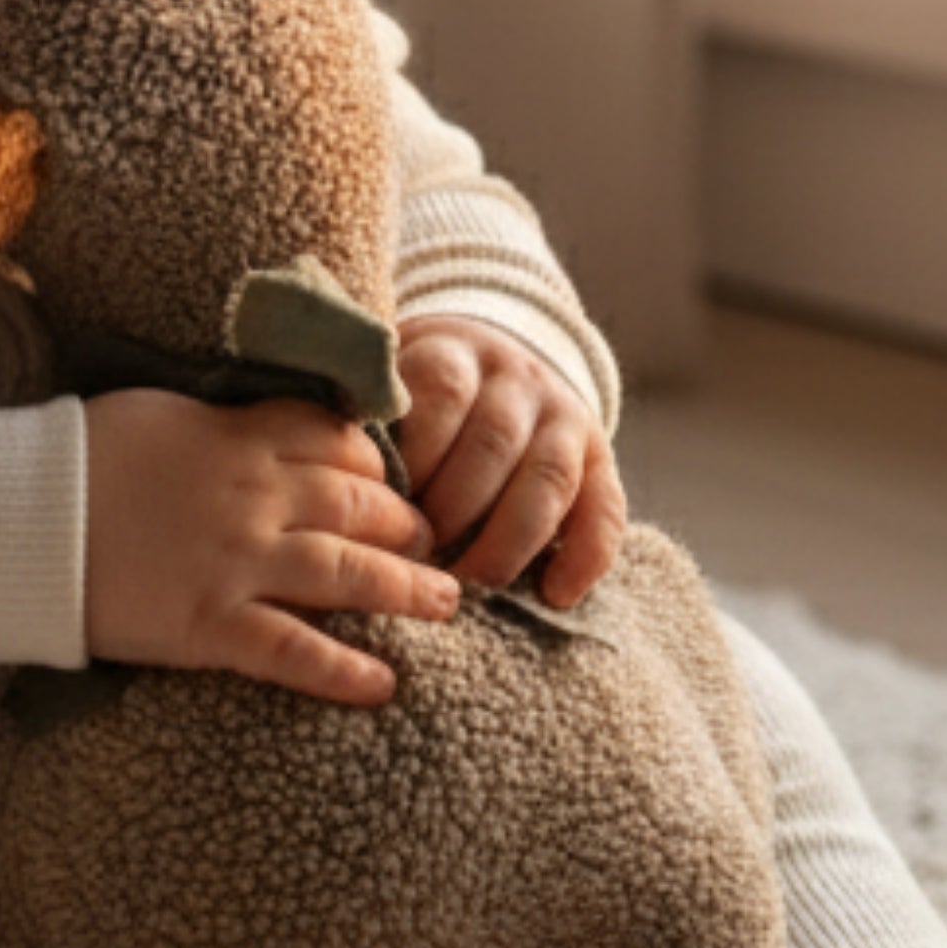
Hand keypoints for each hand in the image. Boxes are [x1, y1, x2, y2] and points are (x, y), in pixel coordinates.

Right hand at [83, 389, 458, 707]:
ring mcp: (235, 565)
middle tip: (433, 545)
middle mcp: (253, 499)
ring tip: (445, 605)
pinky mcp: (208, 626)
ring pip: (346, 576)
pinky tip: (383, 685)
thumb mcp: (160, 412)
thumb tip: (262, 429)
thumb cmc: (78, 456)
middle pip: (358, 506)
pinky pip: (293, 653)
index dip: (374, 463)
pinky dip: (343, 671)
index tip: (391, 481)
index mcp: (238, 438)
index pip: (336, 442)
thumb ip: (223, 424)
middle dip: (405, 525)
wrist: (15, 516)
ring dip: (405, 592)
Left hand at [392, 318, 624, 608]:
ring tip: (470, 585)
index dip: (416, 454)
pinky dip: (587, 556)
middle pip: (494, 443)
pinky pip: (606, 508)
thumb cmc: (419, 394)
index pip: (443, 394)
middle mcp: (519, 380)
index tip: (382, 507)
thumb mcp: (390, 380)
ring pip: (548, 478)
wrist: (499, 356)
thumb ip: (368, 415)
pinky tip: (555, 595)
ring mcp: (565, 418)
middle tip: (416, 560)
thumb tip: (340, 478)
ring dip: (508, 541)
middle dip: (454, 510)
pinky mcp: (600, 460)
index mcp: (457, 353)